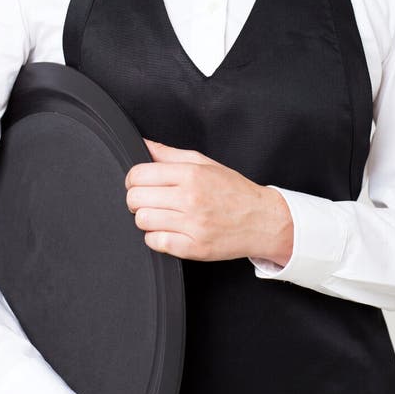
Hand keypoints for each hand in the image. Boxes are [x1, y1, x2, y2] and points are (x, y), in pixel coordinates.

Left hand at [124, 139, 292, 263]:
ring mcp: (192, 225)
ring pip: (143, 221)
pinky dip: (156, 237)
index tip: (138, 182)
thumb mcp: (203, 163)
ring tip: (160, 214)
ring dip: (146, 218)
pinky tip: (168, 230)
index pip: (139, 174)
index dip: (133, 178)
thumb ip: (169, 154)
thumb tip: (142, 144)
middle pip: (136, 198)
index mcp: (191, 174)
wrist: (261, 219)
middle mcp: (190, 198)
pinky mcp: (194, 248)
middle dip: (136, 198)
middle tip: (147, 199)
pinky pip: (155, 242)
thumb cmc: (233, 190)